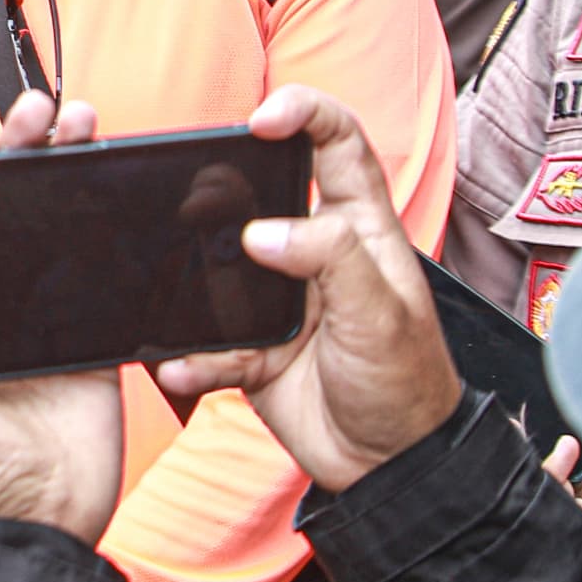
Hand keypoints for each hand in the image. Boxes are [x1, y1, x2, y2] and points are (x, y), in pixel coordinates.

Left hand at [0, 90, 131, 540]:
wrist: (36, 536)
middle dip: (17, 153)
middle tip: (36, 109)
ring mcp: (37, 321)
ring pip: (52, 228)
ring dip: (65, 171)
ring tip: (83, 120)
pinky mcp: (88, 341)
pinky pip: (101, 272)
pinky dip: (112, 226)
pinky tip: (121, 181)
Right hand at [154, 86, 460, 491]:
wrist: (390, 467)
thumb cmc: (409, 385)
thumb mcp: (382, 315)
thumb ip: (331, 261)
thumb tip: (264, 231)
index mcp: (361, 230)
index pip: (337, 146)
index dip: (305, 114)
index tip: (264, 117)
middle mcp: (314, 256)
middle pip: (258, 195)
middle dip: (221, 190)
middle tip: (196, 204)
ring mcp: (279, 301)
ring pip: (218, 266)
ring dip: (191, 276)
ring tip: (172, 286)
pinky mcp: (253, 349)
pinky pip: (208, 342)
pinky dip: (190, 354)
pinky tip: (181, 362)